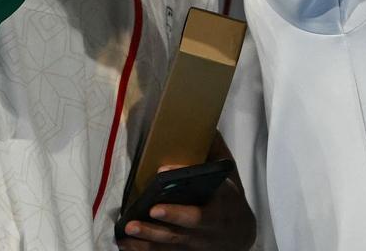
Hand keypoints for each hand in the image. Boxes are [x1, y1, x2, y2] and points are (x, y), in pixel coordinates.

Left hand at [117, 164, 255, 250]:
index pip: (211, 191)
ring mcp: (199, 243)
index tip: (164, 170)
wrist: (239, 234)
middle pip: (194, 221)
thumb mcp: (229, 175)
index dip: (189, 179)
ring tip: (130, 226)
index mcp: (224, 200)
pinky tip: (126, 243)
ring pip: (175, 241)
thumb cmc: (228, 198)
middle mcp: (213, 224)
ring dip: (151, 236)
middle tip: (153, 208)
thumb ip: (215, 153)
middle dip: (174, 215)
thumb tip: (204, 125)